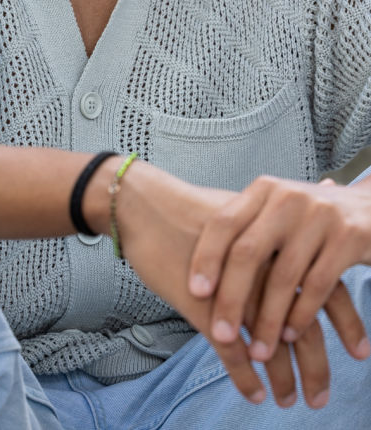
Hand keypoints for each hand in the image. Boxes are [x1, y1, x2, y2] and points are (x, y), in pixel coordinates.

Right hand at [112, 162, 331, 406]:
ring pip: (270, 344)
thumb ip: (278, 229)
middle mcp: (262, 267)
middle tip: (322, 397)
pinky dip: (245, 379)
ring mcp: (233, 288)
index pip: (326, 286)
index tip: (361, 352)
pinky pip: (231, 351)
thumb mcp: (242, 215)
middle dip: (317, 366)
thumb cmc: (191, 214)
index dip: (346, 321)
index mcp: (276, 242)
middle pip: (303, 324)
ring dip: (283, 379)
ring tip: (290, 401)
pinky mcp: (203, 304)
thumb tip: (317, 213)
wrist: (146, 207)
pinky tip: (255, 394)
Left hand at [187, 175, 370, 373]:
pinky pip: (316, 287)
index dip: (206, 257)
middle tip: (220, 335)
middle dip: (231, 298)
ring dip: (268, 321)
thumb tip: (198, 275)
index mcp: (264, 189)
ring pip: (283, 278)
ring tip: (258, 352)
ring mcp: (319, 215)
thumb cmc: (313, 219)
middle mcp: (288, 197)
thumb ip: (248, 231)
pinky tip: (289, 337)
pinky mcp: (348, 237)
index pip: (224, 222)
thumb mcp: (278, 212)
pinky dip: (300, 316)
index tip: (194, 292)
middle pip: (248, 253)